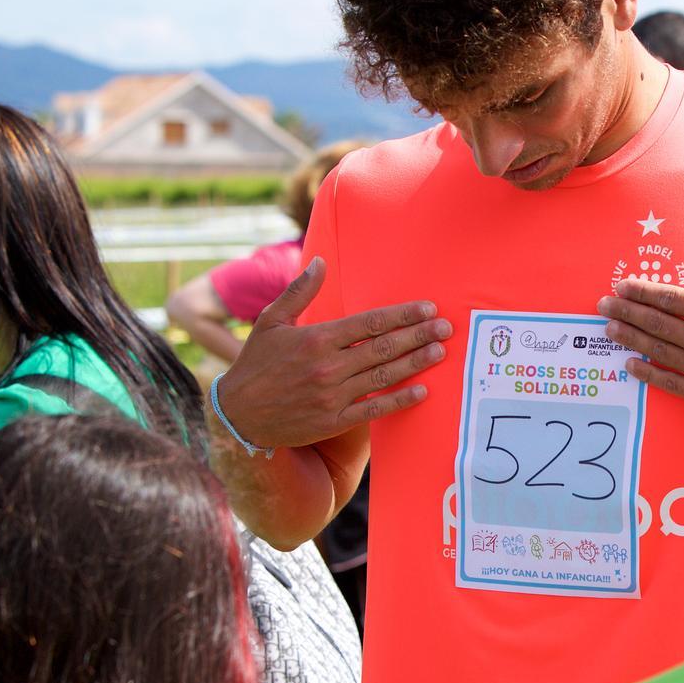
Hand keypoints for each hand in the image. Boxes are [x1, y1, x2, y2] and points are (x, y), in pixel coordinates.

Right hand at [218, 257, 452, 447]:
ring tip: (440, 351)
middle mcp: (327, 366)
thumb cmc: (255, 363)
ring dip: (416, 363)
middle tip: (446, 327)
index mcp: (316, 339)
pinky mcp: (333, 421)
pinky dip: (399, 400)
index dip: (401, 315)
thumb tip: (319, 261)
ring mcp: (332, 396)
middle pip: (383, 347)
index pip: (369, 323)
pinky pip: (373, 410)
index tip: (426, 308)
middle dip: (418, 335)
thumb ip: (299, 292)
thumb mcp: (271, 321)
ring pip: (383, 376)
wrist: (237, 415)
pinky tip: (421, 391)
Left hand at [597, 279, 683, 414]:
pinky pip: (670, 382)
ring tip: (610, 327)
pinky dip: (648, 373)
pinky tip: (628, 364)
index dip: (646, 291)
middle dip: (628, 311)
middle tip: (604, 303)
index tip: (624, 285)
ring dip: (631, 337)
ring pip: (659, 350)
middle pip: (659, 323)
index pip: (673, 300)